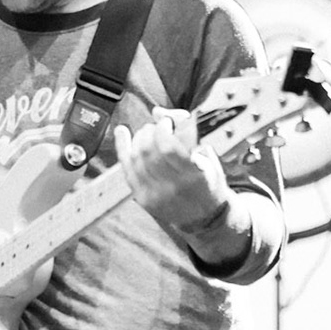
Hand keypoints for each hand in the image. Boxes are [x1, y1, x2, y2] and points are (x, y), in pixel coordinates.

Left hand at [113, 106, 232, 236]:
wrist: (205, 218)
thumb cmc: (208, 181)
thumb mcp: (207, 155)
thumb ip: (185, 131)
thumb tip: (157, 111)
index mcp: (194, 176)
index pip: (168, 147)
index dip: (163, 128)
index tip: (167, 122)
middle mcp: (173, 187)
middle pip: (148, 150)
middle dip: (150, 131)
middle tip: (157, 126)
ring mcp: (156, 195)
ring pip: (135, 158)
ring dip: (139, 137)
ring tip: (148, 132)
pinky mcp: (143, 199)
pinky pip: (126, 169)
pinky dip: (123, 147)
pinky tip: (122, 132)